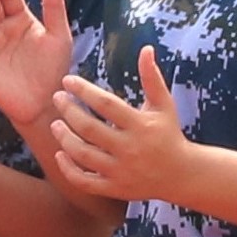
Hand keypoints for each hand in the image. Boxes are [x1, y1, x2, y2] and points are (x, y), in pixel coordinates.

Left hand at [37, 43, 200, 206]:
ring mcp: (121, 171)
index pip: (106, 104)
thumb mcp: (164, 105)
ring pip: (83, 155)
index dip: (84, 90)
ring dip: (64, 138)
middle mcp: (129, 149)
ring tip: (55, 123)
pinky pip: (85, 181)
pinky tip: (60, 153)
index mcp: (140, 125)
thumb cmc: (168, 133)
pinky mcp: (115, 188)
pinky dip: (68, 169)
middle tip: (56, 98)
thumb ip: (152, 77)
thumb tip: (146, 48)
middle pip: (89, 129)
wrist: (181, 174)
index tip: (67, 80)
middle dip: (68, 111)